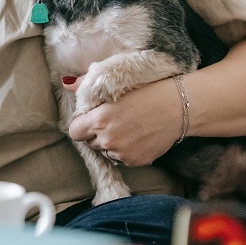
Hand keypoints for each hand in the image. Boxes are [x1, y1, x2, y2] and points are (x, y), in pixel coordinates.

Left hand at [62, 75, 181, 165]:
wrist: (179, 106)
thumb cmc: (148, 89)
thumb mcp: (116, 82)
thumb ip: (86, 84)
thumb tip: (66, 83)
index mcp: (99, 120)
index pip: (75, 132)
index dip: (82, 125)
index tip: (91, 118)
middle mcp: (108, 140)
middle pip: (90, 142)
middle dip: (97, 133)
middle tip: (113, 119)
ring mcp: (122, 153)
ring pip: (106, 151)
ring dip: (111, 143)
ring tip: (128, 126)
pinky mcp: (135, 161)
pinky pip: (121, 158)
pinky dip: (126, 150)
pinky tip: (137, 135)